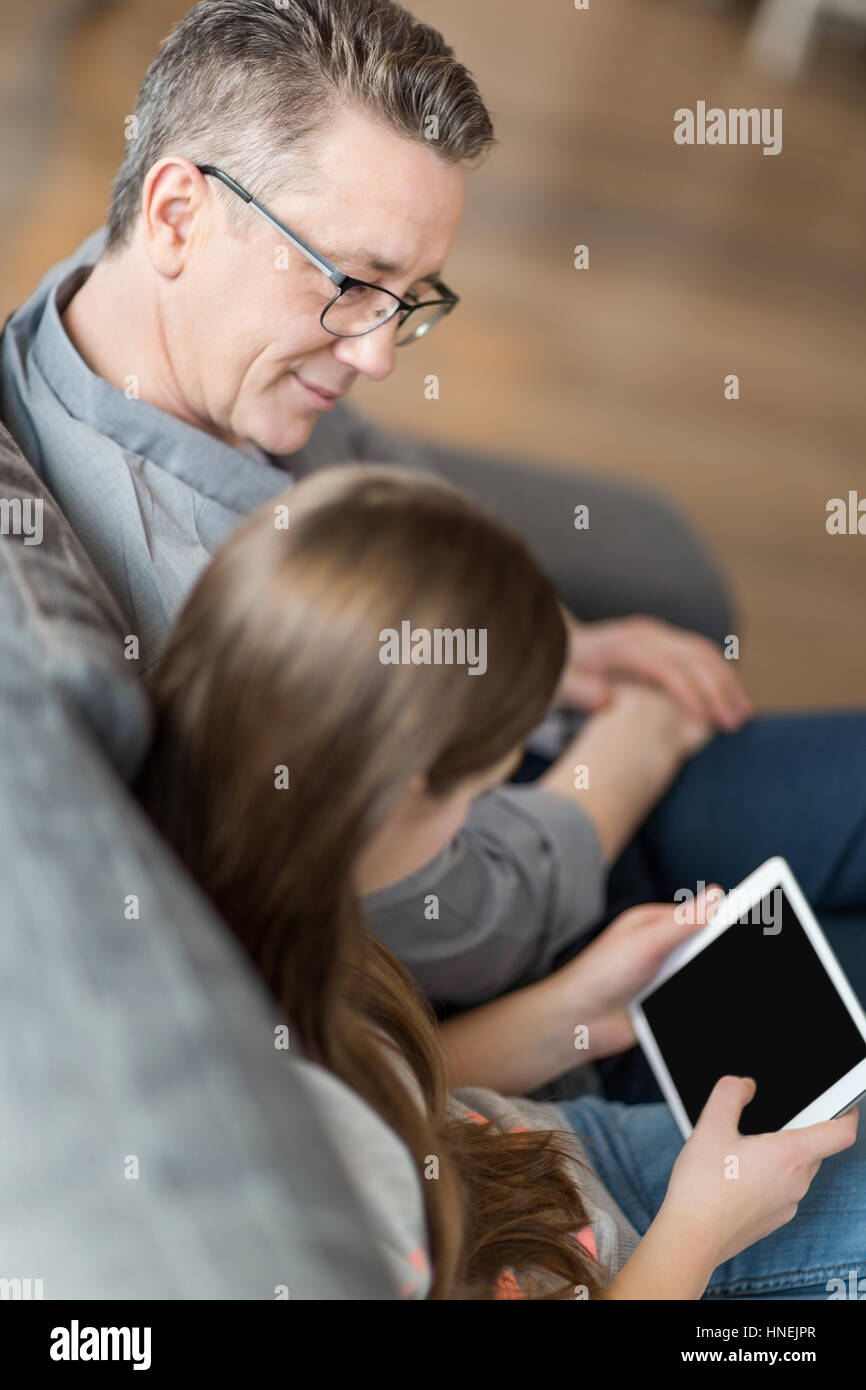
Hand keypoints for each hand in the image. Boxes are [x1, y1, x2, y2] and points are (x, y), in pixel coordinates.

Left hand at [555, 610, 752, 732]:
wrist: (558, 648)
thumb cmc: (558, 674)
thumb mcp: (559, 684)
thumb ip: (579, 691)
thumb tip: (608, 698)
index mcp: (619, 645)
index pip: (663, 666)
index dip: (685, 692)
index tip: (703, 722)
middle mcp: (643, 634)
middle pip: (691, 655)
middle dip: (716, 689)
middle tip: (734, 724)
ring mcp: (657, 635)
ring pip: (703, 652)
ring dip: (726, 682)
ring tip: (743, 715)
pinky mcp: (666, 642)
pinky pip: (701, 655)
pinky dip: (721, 677)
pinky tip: (732, 701)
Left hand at [564, 885, 724, 1030]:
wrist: (578, 1022)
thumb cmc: (599, 974)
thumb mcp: (645, 941)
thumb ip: (682, 922)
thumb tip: (715, 896)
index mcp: (654, 923)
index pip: (700, 914)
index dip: (725, 918)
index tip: (753, 918)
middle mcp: (661, 947)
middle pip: (705, 946)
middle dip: (720, 951)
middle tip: (740, 958)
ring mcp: (664, 976)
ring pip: (700, 972)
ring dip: (708, 976)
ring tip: (715, 979)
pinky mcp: (665, 1003)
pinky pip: (692, 996)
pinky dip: (699, 1000)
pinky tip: (706, 1006)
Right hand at [662, 1076, 858, 1269]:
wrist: (692, 1237)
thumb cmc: (703, 1186)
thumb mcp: (711, 1125)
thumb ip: (730, 1094)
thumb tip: (745, 1086)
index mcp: (790, 1155)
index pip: (841, 1133)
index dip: (848, 1113)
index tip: (844, 1104)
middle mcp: (797, 1183)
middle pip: (815, 1149)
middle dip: (798, 1131)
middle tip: (767, 1122)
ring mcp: (787, 1205)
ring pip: (797, 1171)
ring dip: (781, 1156)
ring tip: (742, 1150)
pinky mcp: (773, 1220)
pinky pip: (782, 1191)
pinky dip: (769, 1178)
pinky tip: (736, 1177)